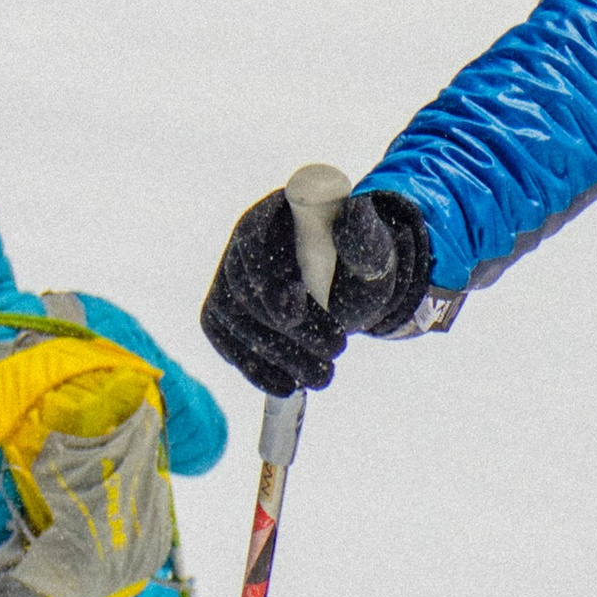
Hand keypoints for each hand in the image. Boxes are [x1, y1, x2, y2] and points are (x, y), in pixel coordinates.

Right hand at [201, 186, 429, 393]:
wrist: (349, 286)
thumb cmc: (359, 262)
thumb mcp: (371, 250)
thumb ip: (363, 236)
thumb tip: (354, 210)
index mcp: (274, 215)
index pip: (254, 246)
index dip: (266, 284)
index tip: (292, 319)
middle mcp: (243, 244)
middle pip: (243, 291)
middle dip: (284, 332)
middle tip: (334, 352)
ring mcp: (229, 279)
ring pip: (233, 323)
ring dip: (276, 356)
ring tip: (323, 375)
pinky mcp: (225, 314)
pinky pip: (227, 344)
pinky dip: (256, 369)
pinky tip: (286, 386)